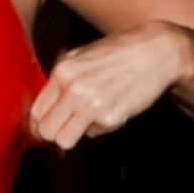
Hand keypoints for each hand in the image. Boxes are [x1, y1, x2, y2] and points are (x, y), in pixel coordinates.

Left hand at [29, 21, 192, 147]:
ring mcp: (92, 105)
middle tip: (66, 126)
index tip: (47, 125)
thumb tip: (45, 105)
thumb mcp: (82, 55)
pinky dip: (100, 126)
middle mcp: (74, 89)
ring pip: (64, 140)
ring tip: (85, 121)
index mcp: (63, 72)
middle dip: (54, 133)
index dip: (40, 123)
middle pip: (46, 131)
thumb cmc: (121, 51)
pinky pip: (93, 134)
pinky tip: (110, 108)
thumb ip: (62, 77)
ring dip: (73, 135)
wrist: (157, 51)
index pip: (36, 111)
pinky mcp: (111, 117)